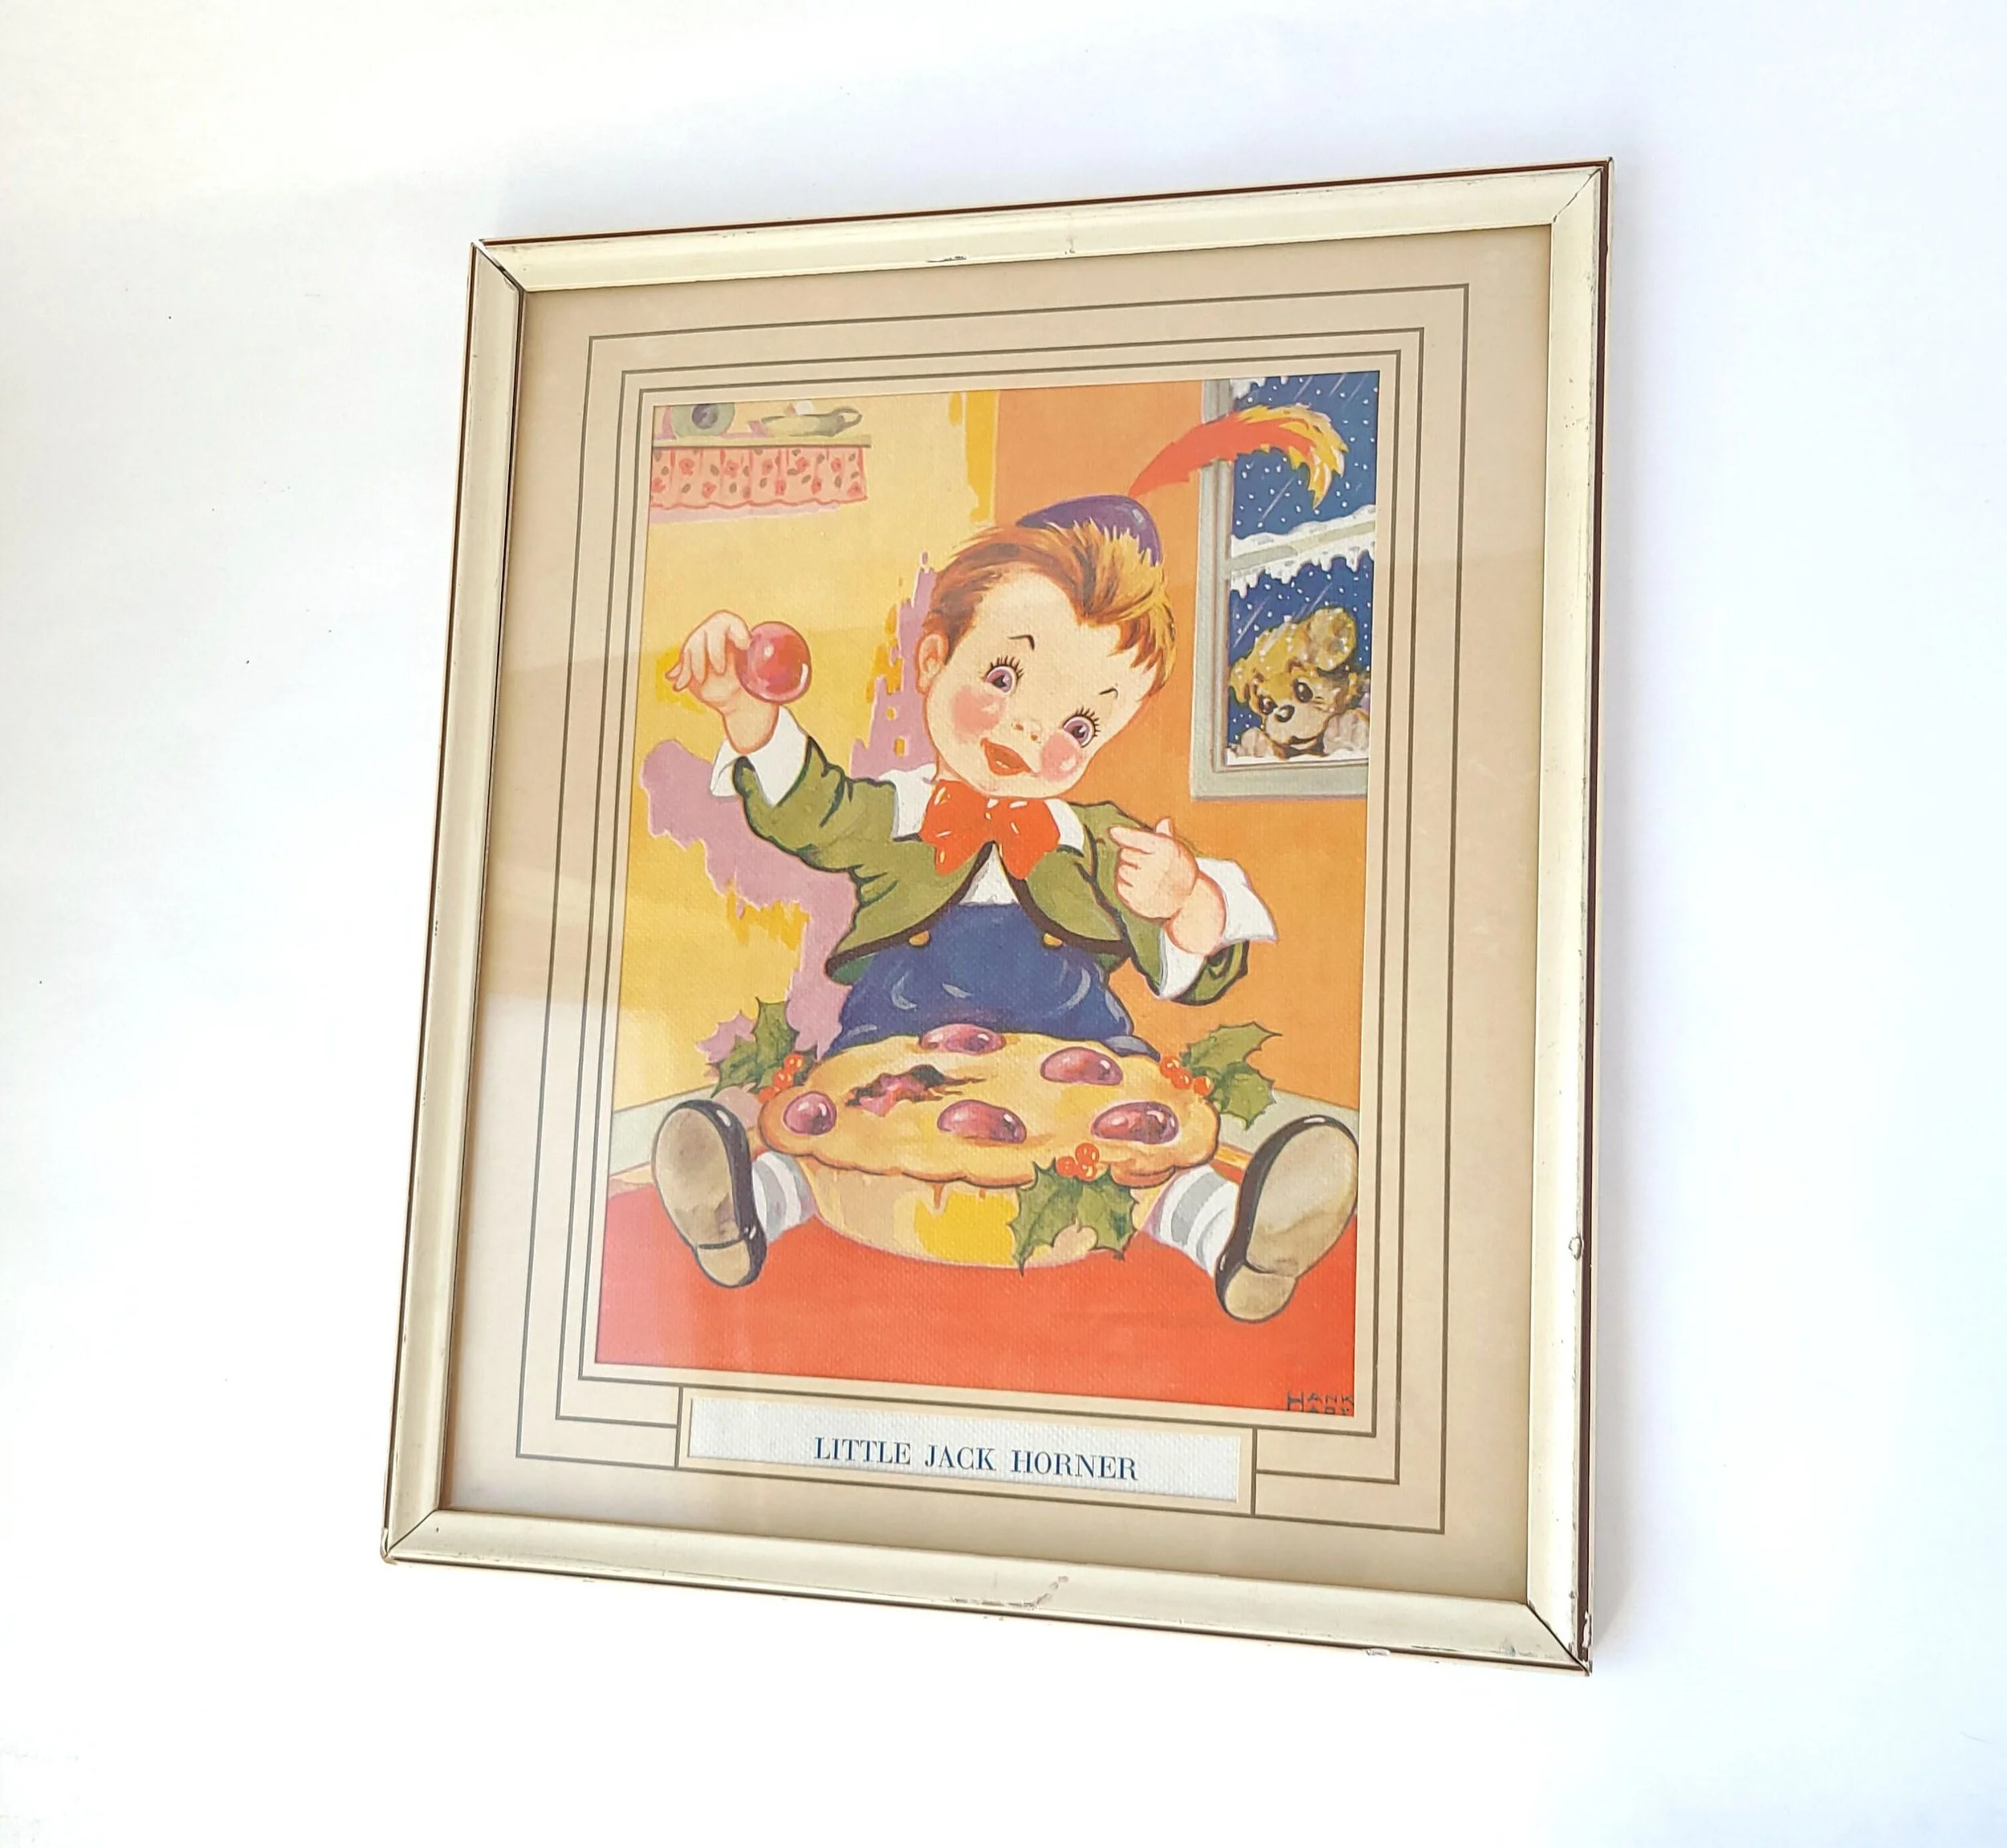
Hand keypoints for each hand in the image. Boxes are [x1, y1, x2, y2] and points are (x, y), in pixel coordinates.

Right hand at [668, 610, 776, 751]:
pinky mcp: (689, 664)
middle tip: (722, 670)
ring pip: (691, 648)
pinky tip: (678, 685)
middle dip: (713, 649)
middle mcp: (714, 637)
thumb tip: (803, 673)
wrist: (736, 696)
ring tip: (700, 681)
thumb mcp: (768, 676)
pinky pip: (681, 665)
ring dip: (694, 663)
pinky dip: (681, 675)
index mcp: (733, 634)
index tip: (745, 645)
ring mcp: (699, 650)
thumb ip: (778, 671)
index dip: (735, 630)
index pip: (727, 621)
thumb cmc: (754, 681)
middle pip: (706, 632)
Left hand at [1106, 817, 1226, 955]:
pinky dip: (1126, 887)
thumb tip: (1165, 821)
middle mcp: (1158, 867)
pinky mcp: (1140, 901)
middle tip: (1148, 864)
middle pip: (1124, 854)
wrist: (1188, 899)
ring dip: (1127, 872)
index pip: (1139, 839)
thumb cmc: (1178, 869)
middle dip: (1132, 856)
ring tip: (1145, 877)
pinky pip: (1120, 887)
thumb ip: (1166, 835)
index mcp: (1167, 850)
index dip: (1124, 834)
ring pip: (1121, 870)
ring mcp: (1148, 885)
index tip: (1113, 831)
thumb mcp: (1176, 850)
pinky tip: (1141, 889)